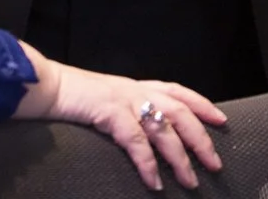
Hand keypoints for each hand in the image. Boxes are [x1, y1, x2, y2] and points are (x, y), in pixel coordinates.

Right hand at [15, 43, 225, 190]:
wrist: (46, 86)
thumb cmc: (73, 98)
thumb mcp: (108, 102)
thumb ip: (127, 112)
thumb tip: (146, 136)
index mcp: (136, 86)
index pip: (178, 91)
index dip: (202, 104)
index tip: (221, 120)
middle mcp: (136, 90)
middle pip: (180, 112)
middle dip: (200, 138)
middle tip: (214, 163)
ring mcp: (124, 99)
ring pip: (163, 129)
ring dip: (180, 157)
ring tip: (190, 181)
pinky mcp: (110, 111)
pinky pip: (136, 141)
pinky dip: (148, 163)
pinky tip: (154, 181)